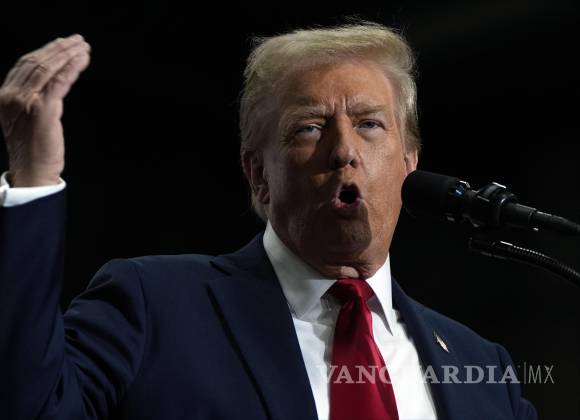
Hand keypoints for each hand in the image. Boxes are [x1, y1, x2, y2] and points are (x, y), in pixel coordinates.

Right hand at [0, 34, 90, 186]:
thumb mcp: (21, 117)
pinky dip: (73, 68)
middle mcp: (11, 95)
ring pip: (48, 68)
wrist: (32, 171)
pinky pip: (60, 82)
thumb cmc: (32, 148)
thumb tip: (48, 79)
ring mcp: (26, 102)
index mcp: (4, 94)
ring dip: (69, 54)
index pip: (25, 64)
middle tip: (79, 40)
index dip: (45, 50)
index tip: (63, 43)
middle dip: (60, 48)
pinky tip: (83, 60)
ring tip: (84, 47)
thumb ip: (28, 98)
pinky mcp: (43, 111)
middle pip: (37, 61)